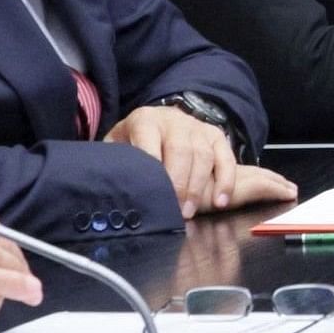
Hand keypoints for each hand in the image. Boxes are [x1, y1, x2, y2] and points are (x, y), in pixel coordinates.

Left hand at [105, 105, 294, 217]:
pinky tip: (221, 201)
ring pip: (204, 155)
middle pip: (181, 150)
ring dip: (198, 187)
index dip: (154, 170)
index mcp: (145, 120)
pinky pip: (226, 157)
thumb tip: (107, 193)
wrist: (154, 122)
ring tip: (190, 212)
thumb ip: (116, 164)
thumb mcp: (116, 148)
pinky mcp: (215, 135)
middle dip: (180, 184)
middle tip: (175, 212)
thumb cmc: (131, 144)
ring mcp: (197, 126)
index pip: (150, 143)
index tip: (153, 196)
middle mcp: (174, 119)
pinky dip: (226, 180)